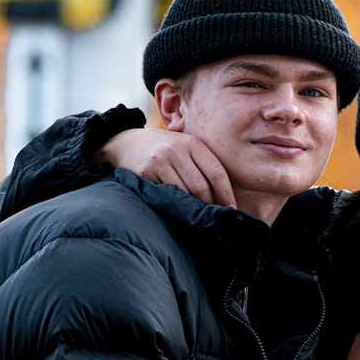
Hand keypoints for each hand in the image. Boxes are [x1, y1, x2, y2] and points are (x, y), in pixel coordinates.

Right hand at [93, 129, 235, 206]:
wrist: (128, 142)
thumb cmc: (166, 148)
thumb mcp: (186, 146)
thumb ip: (203, 163)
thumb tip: (225, 195)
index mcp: (193, 143)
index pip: (217, 172)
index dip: (226, 194)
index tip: (232, 209)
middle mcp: (178, 150)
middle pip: (201, 186)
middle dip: (210, 204)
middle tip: (215, 217)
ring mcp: (161, 161)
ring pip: (184, 192)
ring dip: (193, 207)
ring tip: (199, 215)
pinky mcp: (146, 172)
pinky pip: (166, 194)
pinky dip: (175, 204)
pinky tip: (179, 208)